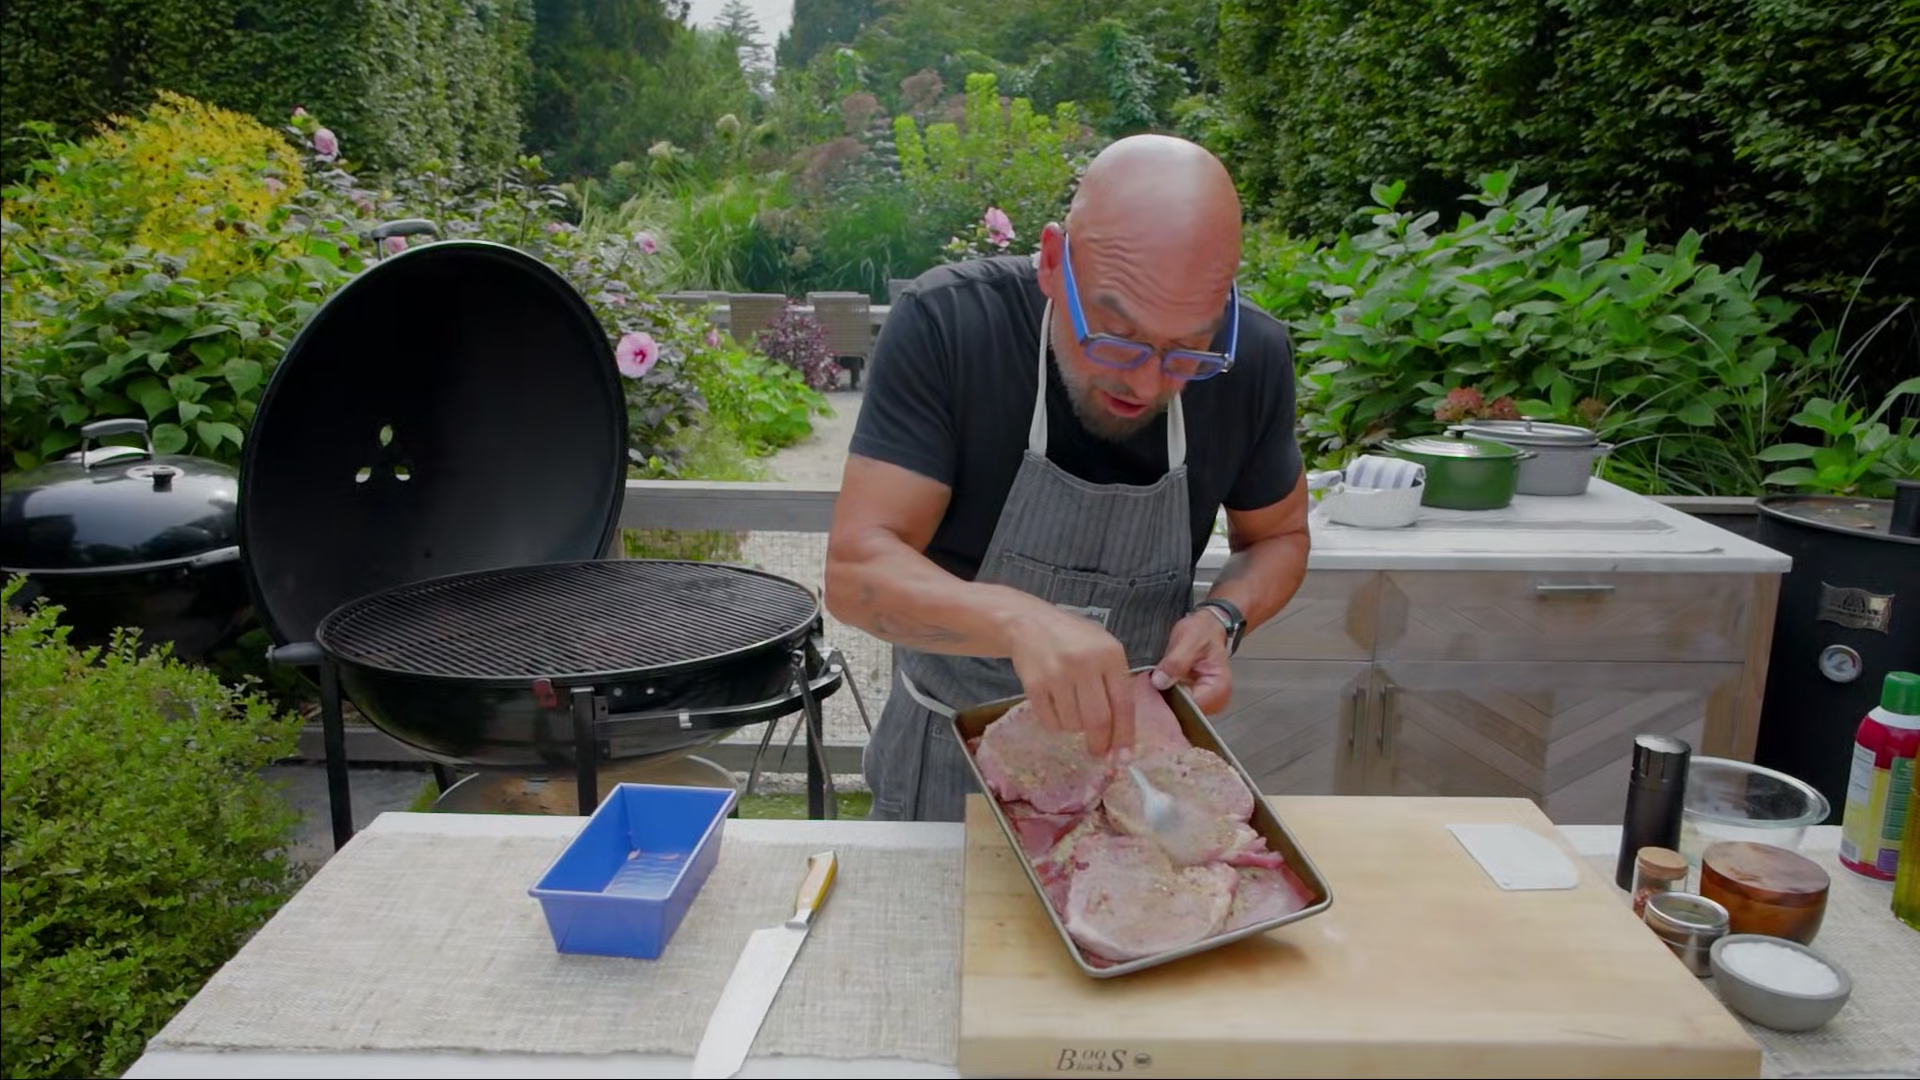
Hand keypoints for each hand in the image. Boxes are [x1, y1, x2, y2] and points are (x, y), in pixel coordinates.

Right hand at [1007, 606, 1135, 756]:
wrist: (1029, 623)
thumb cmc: (1073, 638)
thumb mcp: (1103, 648)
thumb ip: (1116, 683)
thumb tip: (1122, 733)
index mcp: (1110, 654)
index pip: (1123, 704)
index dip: (1125, 735)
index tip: (1124, 756)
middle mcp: (1085, 663)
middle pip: (1098, 720)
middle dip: (1100, 743)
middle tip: (1098, 752)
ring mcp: (1057, 674)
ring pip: (1073, 724)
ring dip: (1075, 728)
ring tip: (1072, 711)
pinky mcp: (1034, 684)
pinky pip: (1049, 722)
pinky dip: (1055, 724)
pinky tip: (1055, 708)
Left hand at [1151, 612, 1232, 714]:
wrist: (1205, 628)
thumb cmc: (1202, 632)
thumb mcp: (1189, 639)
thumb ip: (1176, 662)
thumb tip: (1160, 682)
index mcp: (1219, 689)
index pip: (1191, 707)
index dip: (1170, 698)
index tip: (1153, 686)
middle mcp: (1214, 701)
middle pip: (1184, 712)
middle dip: (1165, 698)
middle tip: (1149, 681)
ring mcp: (1202, 703)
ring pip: (1177, 709)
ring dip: (1163, 696)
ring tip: (1154, 679)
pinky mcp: (1191, 700)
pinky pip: (1174, 703)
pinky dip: (1164, 694)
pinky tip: (1157, 682)